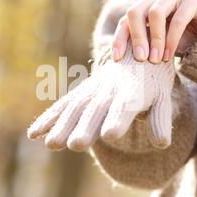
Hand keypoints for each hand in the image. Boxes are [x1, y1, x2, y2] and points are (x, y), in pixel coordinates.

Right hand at [27, 44, 175, 149]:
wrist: (136, 51)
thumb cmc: (152, 81)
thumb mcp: (163, 97)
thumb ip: (160, 119)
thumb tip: (162, 143)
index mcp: (131, 94)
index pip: (124, 108)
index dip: (117, 120)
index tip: (109, 135)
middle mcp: (108, 92)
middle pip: (95, 111)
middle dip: (85, 127)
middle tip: (76, 144)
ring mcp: (91, 92)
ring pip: (75, 109)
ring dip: (62, 126)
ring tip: (51, 144)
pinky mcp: (80, 93)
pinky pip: (62, 106)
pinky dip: (49, 118)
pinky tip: (33, 134)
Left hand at [111, 0, 196, 62]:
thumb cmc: (180, 39)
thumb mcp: (157, 43)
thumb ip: (142, 45)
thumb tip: (119, 60)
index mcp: (145, 4)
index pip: (125, 20)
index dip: (119, 38)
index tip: (117, 58)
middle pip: (136, 12)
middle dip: (137, 38)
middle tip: (140, 59)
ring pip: (156, 13)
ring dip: (155, 39)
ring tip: (156, 60)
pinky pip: (178, 19)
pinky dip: (171, 40)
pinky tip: (169, 56)